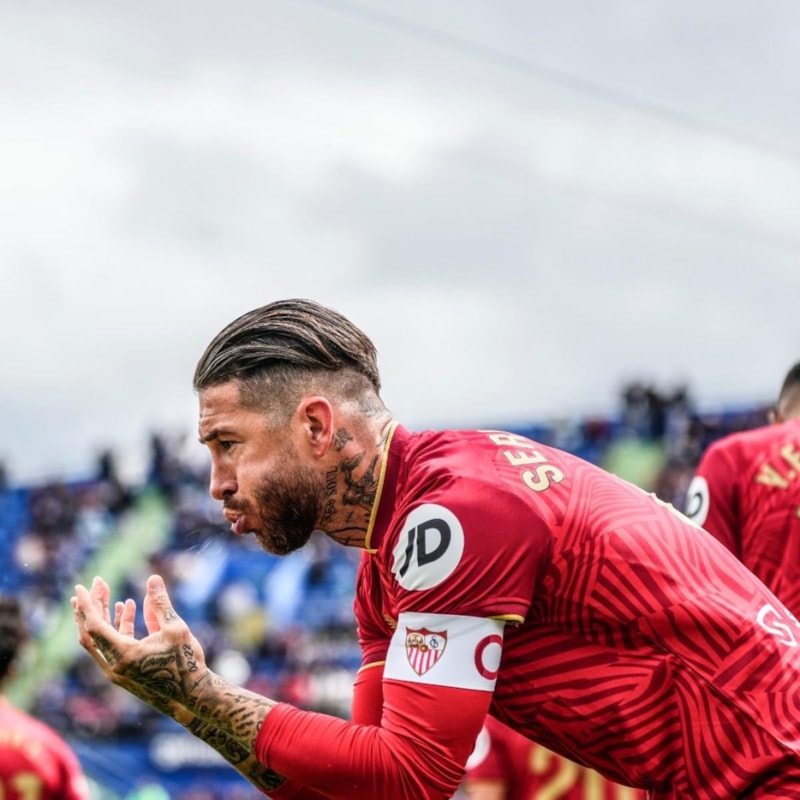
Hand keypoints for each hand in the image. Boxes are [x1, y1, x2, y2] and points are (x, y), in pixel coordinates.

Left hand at [72, 574, 208, 722]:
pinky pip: (113, 645)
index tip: (82, 586)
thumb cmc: (186, 662)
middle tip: (96, 583)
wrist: (192, 695)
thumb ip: (161, 603)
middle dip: (92, 606)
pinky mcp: (125, 671)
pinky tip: (127, 606)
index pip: (94, 626)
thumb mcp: (176, 628)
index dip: (87, 604)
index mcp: (123, 655)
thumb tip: (153, 579)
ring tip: (107, 593)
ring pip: (101, 639)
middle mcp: (114, 666)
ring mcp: (118, 670)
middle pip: (92, 633)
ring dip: (103, 615)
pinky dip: (116, 625)